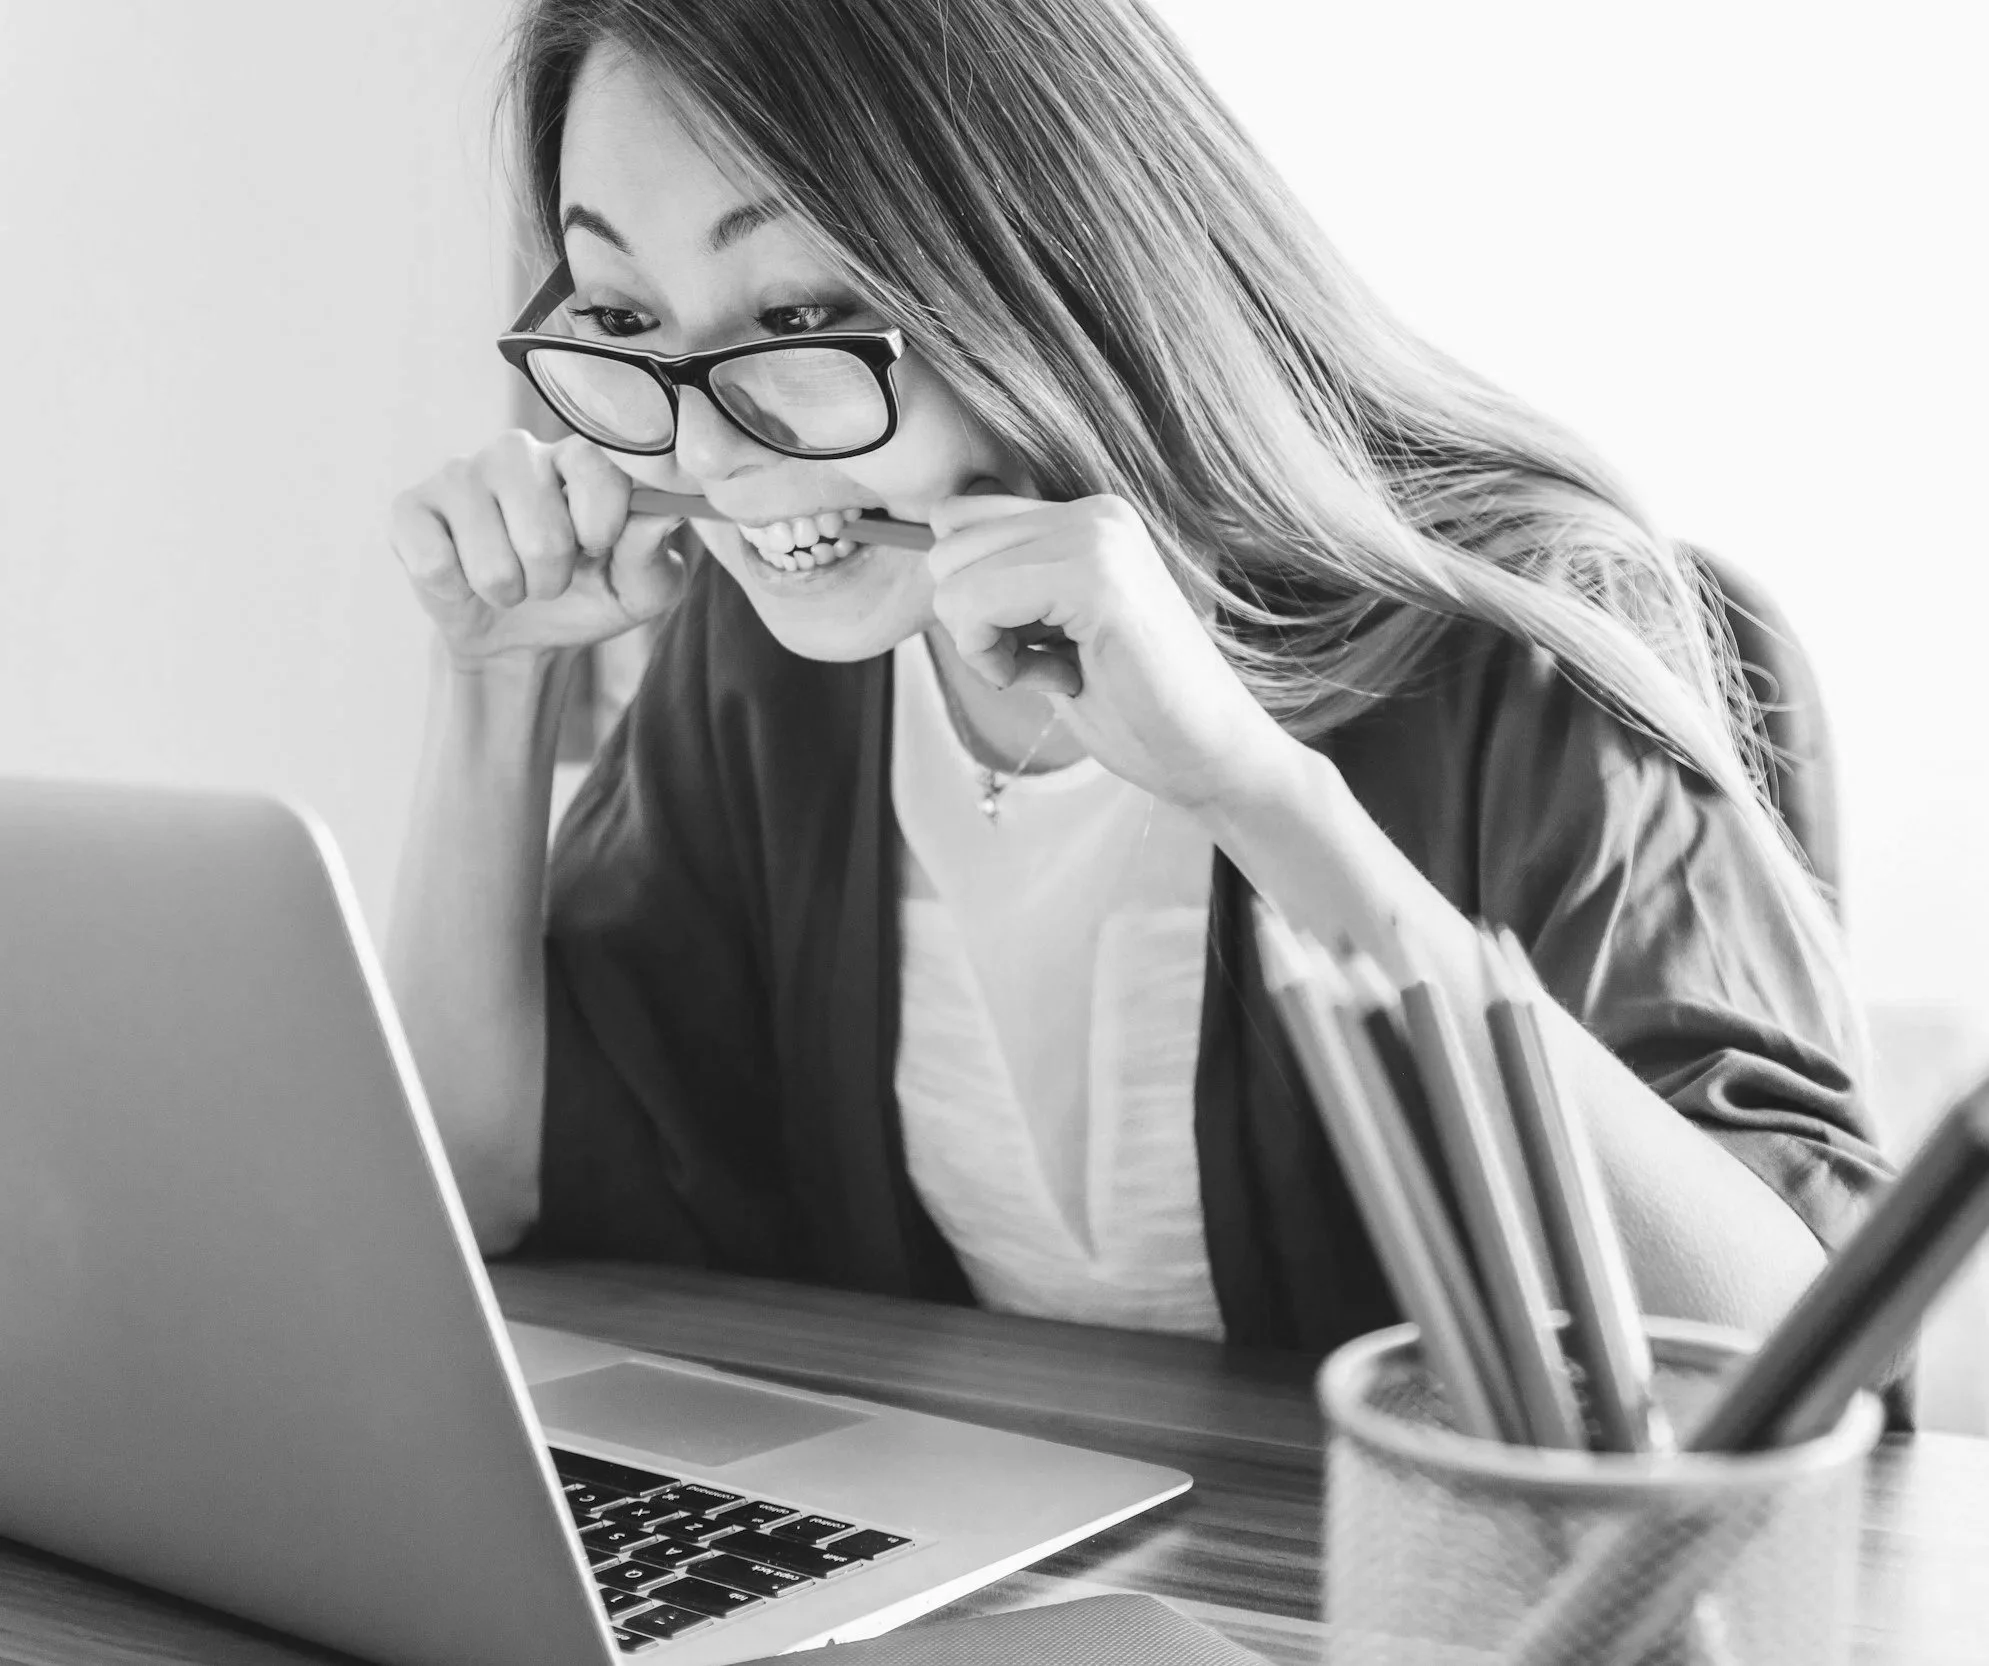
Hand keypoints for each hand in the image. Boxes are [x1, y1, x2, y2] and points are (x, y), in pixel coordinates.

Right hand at [390, 430, 684, 666]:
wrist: (519, 637)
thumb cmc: (586, 597)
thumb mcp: (639, 590)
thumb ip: (654, 554)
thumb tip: (667, 514)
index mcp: (577, 459)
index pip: (596, 469)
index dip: (601, 527)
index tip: (597, 550)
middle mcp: (517, 452)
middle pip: (543, 533)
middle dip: (551, 579)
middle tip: (548, 577)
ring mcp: (460, 474)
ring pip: (490, 557)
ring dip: (507, 591)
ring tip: (509, 581)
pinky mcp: (411, 507)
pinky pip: (435, 563)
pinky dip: (456, 590)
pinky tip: (462, 576)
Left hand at [926, 488, 1293, 811]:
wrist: (1211, 755)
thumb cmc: (1133, 707)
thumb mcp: (1053, 630)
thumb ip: (1009, 585)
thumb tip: (935, 561)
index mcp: (1088, 516)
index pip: (959, 519)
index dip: (970, 596)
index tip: (1030, 643)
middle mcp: (1094, 512)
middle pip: (946, 546)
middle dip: (972, 622)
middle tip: (1042, 663)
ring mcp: (1098, 536)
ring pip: (953, 577)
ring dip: (985, 645)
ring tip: (1057, 671)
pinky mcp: (1096, 577)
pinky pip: (977, 604)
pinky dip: (995, 661)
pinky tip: (1059, 680)